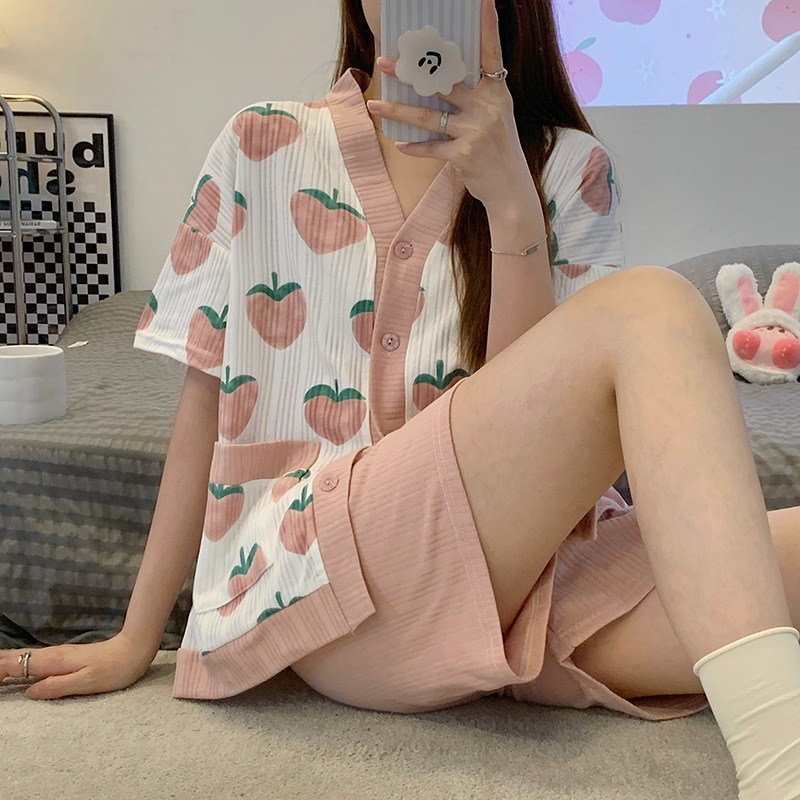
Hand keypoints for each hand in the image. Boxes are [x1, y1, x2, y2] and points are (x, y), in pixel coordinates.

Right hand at [0, 632, 156, 699]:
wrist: (135, 649)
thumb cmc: (115, 668)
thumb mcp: (87, 682)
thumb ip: (57, 687)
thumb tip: (29, 693)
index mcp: (55, 662)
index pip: (17, 665)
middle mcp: (54, 655)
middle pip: (17, 658)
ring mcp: (60, 655)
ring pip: (25, 657)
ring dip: (5, 663)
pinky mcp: (66, 658)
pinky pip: (35, 660)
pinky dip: (19, 663)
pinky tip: (16, 668)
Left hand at [366, 0, 537, 213]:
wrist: (510, 188)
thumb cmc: (499, 150)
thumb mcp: (496, 116)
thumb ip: (476, 97)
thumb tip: (441, 80)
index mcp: (496, 92)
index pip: (491, 53)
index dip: (487, 27)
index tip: (483, 1)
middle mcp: (487, 107)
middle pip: (443, 82)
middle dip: (411, 71)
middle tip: (385, 62)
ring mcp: (475, 131)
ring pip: (427, 116)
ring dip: (397, 111)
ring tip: (375, 104)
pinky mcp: (464, 154)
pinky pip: (431, 147)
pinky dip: (414, 147)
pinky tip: (399, 144)